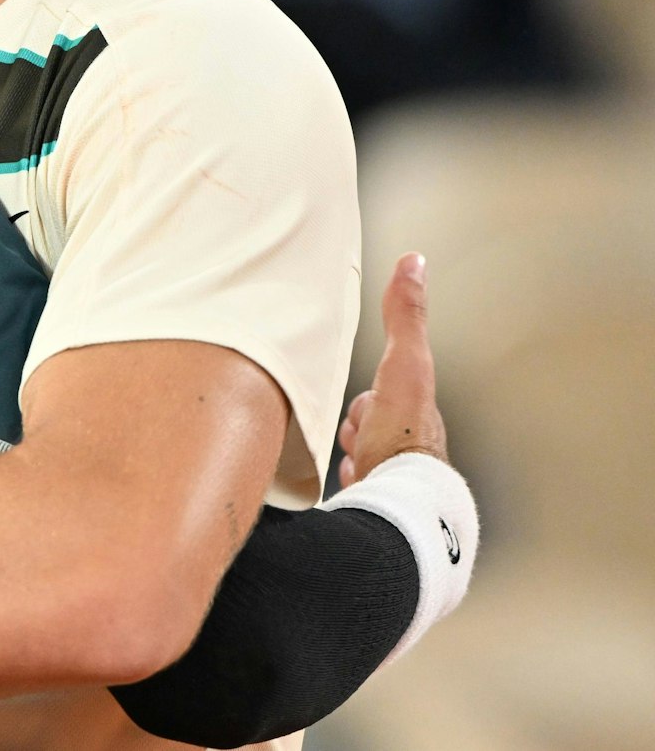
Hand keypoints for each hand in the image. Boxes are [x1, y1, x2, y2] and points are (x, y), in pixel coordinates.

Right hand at [338, 254, 448, 488]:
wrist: (395, 500)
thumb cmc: (400, 434)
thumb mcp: (404, 363)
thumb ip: (405, 316)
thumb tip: (414, 263)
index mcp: (415, 414)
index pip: (380, 399)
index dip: (365, 399)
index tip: (363, 404)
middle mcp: (408, 446)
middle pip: (368, 426)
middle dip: (355, 425)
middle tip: (353, 431)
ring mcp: (392, 476)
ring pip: (361, 456)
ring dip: (351, 453)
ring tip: (350, 457)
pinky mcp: (376, 502)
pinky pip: (355, 487)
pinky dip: (349, 482)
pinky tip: (348, 482)